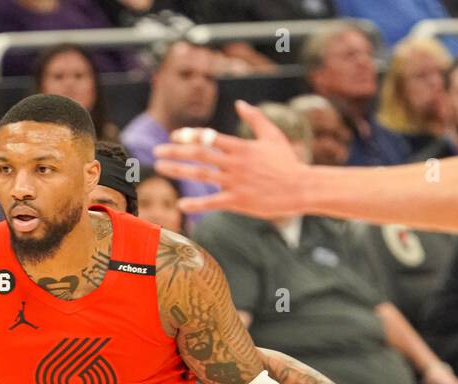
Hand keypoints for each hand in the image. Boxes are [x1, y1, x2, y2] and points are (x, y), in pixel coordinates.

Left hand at [153, 101, 309, 217]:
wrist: (301, 187)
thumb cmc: (287, 162)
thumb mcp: (273, 135)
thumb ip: (255, 118)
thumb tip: (240, 103)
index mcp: (240, 146)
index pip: (209, 137)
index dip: (189, 135)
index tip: (174, 135)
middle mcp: (235, 163)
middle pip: (199, 154)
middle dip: (175, 151)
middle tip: (156, 151)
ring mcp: (235, 182)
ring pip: (201, 175)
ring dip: (178, 171)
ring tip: (160, 168)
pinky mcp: (239, 201)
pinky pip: (213, 202)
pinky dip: (197, 204)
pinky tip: (181, 205)